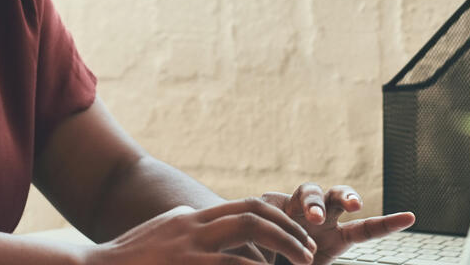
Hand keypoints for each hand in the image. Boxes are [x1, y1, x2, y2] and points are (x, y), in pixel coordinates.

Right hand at [84, 199, 317, 264]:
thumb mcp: (161, 242)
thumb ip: (188, 239)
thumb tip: (219, 248)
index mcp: (189, 219)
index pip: (244, 209)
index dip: (276, 222)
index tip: (295, 239)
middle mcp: (192, 225)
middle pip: (253, 212)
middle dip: (287, 229)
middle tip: (308, 251)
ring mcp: (189, 244)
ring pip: (251, 232)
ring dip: (284, 246)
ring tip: (303, 263)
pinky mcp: (188, 264)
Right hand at [259, 183, 414, 264]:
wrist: (254, 260)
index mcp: (335, 237)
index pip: (365, 229)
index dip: (387, 223)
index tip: (410, 218)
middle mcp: (320, 217)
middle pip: (339, 197)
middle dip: (348, 196)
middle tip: (355, 205)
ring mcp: (296, 209)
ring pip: (311, 191)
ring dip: (315, 202)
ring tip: (314, 217)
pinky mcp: (272, 206)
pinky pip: (281, 201)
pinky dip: (281, 211)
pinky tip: (278, 222)